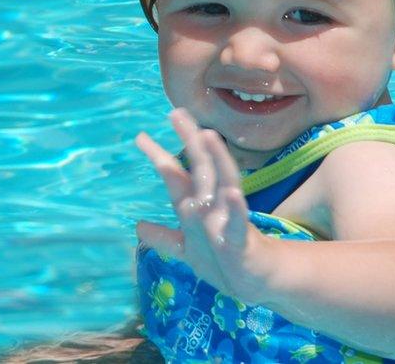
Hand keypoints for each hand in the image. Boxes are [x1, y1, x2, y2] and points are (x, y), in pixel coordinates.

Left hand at [135, 108, 271, 301]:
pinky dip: (236, 208)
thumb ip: (165, 238)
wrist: (255, 282)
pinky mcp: (241, 239)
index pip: (176, 175)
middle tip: (176, 113)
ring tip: (208, 136)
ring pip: (223, 183)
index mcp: (196, 206)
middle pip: (200, 167)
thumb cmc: (223, 261)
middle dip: (189, 141)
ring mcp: (228, 219)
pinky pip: (239, 221)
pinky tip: (234, 194)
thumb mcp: (187, 249)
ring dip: (217, 160)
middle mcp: (212, 205)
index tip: (140, 136)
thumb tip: (138, 227)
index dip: (159, 156)